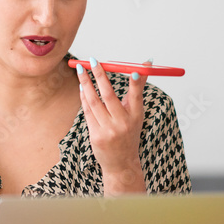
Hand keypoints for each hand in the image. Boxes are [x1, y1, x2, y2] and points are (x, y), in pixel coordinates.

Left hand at [76, 58, 148, 193]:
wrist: (121, 163)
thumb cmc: (129, 134)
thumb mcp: (136, 114)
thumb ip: (136, 90)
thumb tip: (142, 66)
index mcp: (136, 116)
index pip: (136, 96)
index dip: (136, 83)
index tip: (132, 69)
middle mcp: (123, 123)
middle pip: (109, 95)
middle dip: (99, 75)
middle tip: (92, 61)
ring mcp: (108, 130)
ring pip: (94, 102)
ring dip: (86, 84)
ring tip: (80, 70)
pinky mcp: (96, 136)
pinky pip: (88, 112)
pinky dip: (84, 98)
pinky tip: (82, 87)